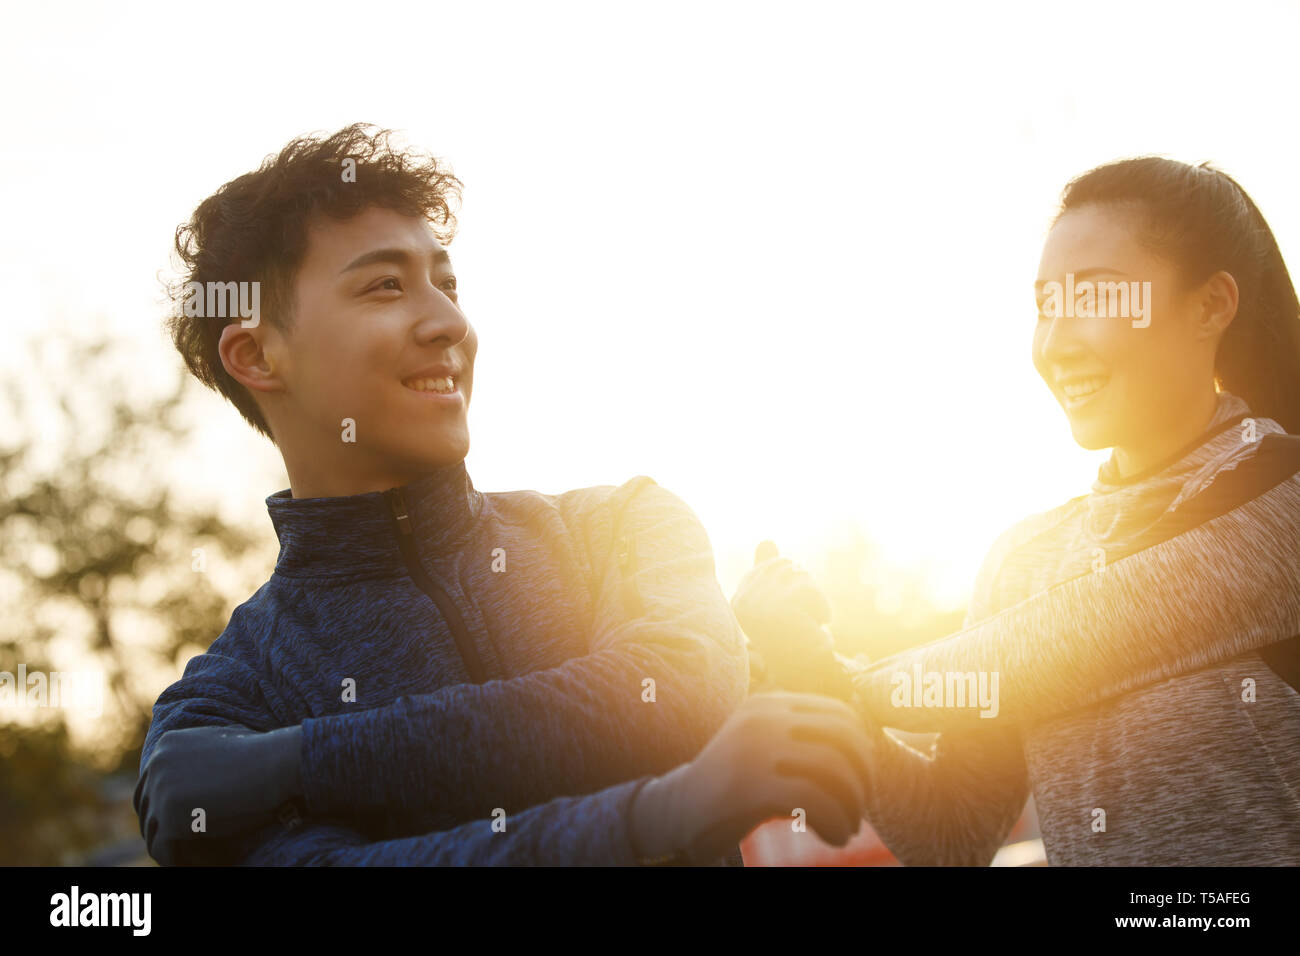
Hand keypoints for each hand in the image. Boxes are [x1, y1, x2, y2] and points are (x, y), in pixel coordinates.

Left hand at [134, 724, 302, 864]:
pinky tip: (204, 860)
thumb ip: (198, 756)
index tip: (184, 826)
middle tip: (188, 845)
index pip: (149, 786)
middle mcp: (156, 764)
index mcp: (166, 746)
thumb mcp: (222, 743)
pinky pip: (162, 849)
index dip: (164, 809)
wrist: (275, 764)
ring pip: (153, 833)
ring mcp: (159, 790)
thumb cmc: (260, 757)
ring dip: (174, 846)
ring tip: (200, 855)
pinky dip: (177, 860)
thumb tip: (195, 775)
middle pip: (145, 810)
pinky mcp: (168, 816)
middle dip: (165, 828)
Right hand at [628, 692, 875, 863]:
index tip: (863, 782)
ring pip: (834, 768)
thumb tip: (866, 752)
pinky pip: (815, 799)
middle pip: (844, 737)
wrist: (678, 810)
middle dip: (864, 777)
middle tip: (861, 808)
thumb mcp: (766, 748)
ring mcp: (755, 747)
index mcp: (770, 703)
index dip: (863, 750)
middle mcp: (764, 716)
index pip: (840, 714)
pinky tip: (834, 837)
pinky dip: (837, 821)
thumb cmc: (734, 786)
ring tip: (849, 828)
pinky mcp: (750, 783)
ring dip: (854, 806)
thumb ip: (802, 740)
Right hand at [732, 542, 851, 698]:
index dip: (790, 582)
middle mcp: (743, 601)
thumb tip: (766, 538)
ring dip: (814, 599)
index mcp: (739, 600)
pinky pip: (812, 591)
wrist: (806, 674)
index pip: (769, 567)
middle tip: (802, 620)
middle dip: (804, 588)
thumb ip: (769, 571)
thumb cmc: (794, 640)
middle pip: (788, 566)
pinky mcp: (781, 607)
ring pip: (802, 577)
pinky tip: (815, 626)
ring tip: (808, 624)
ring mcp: (760, 604)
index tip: (793, 610)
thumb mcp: (780, 602)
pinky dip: (822, 607)